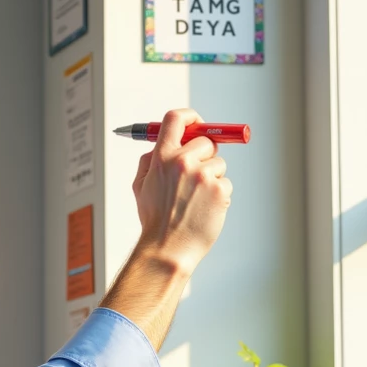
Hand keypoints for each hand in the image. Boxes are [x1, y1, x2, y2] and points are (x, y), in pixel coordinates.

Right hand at [131, 109, 231, 276]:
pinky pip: (226, 183)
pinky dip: (219, 195)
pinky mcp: (219, 190)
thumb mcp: (140, 186)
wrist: (168, 249)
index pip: (177, 119)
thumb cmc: (155, 221)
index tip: (197, 123)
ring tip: (197, 200)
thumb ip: (150, 160)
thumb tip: (163, 141)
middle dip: (206, 155)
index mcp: (161, 158)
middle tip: (199, 175)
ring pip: (219, 164)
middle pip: (206, 141)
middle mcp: (182, 162)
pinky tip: (205, 210)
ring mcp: (203, 176)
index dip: (190, 117)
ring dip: (213, 178)